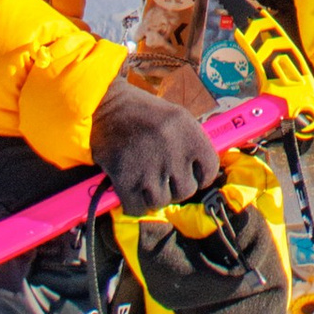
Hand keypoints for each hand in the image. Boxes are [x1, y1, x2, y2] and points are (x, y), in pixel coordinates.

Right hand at [90, 71, 221, 215]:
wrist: (103, 105)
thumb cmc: (142, 112)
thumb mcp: (176, 118)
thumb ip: (191, 143)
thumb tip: (203, 174)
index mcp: (189, 132)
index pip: (210, 170)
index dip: (201, 176)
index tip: (189, 175)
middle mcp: (173, 150)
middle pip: (186, 190)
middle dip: (175, 188)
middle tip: (162, 177)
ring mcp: (149, 166)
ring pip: (161, 202)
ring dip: (153, 196)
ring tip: (144, 181)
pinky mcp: (125, 178)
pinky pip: (137, 208)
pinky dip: (133, 204)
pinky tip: (130, 190)